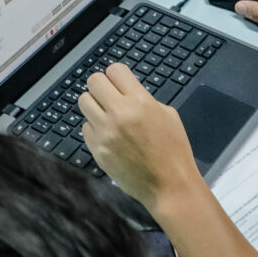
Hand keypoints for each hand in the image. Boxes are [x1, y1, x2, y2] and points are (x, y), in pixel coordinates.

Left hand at [77, 64, 200, 213]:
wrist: (169, 186)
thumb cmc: (174, 150)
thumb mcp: (167, 115)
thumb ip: (144, 99)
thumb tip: (125, 92)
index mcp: (140, 101)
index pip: (115, 70)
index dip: (117, 76)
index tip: (120, 84)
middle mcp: (119, 113)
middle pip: (94, 81)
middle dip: (101, 86)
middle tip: (109, 97)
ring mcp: (105, 132)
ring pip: (83, 101)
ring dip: (94, 105)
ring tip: (106, 116)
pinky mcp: (97, 150)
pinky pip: (85, 128)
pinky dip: (94, 129)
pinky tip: (108, 137)